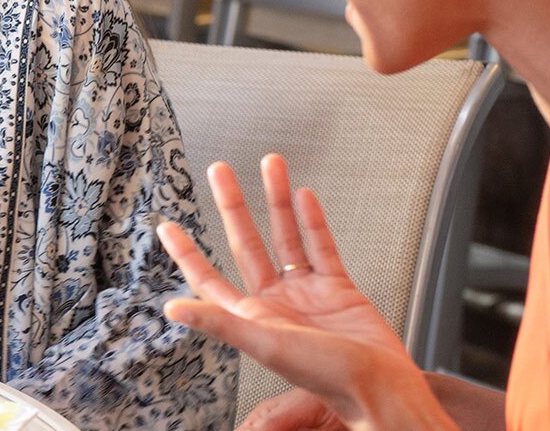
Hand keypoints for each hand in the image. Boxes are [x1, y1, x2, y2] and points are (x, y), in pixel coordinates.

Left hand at [157, 154, 447, 428]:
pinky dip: (313, 221)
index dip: (186, 252)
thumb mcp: (265, 345)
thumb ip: (220, 323)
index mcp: (252, 316)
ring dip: (276, 201)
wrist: (382, 387)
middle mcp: (275, 301)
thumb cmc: (327, 377)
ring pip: (285, 237)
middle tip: (219, 170)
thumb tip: (172, 309)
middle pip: (245, 243)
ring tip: (270, 163)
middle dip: (232, 206)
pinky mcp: (339, 289)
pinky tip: (303, 195)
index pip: (208, 278)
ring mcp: (307, 293)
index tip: (167, 226)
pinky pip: (321, 247)